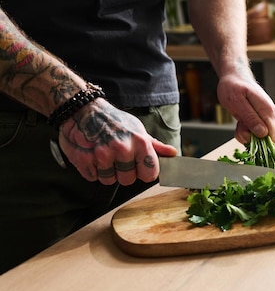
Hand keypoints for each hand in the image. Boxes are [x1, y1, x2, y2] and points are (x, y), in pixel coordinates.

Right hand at [57, 99, 177, 184]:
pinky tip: (92, 155)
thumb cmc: (114, 121)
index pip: (150, 174)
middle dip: (123, 173)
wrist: (84, 110)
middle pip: (128, 180)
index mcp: (140, 142)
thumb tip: (173, 154)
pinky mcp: (84, 159)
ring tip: (104, 155)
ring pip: (109, 181)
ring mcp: (102, 155)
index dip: (144, 173)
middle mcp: (122, 149)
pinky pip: (93, 177)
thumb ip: (155, 146)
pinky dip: (92, 170)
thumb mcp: (138, 130)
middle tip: (117, 157)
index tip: (139, 167)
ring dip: (106, 172)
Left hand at [216, 72, 274, 143]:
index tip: (247, 137)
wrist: (234, 76)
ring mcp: (264, 117)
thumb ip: (250, 118)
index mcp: (267, 111)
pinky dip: (244, 130)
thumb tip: (262, 133)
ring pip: (257, 136)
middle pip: (264, 138)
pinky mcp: (259, 119)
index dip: (260, 143)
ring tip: (239, 121)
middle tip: (240, 125)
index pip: (272, 136)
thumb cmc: (234, 86)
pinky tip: (240, 122)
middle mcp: (269, 115)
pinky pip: (253, 131)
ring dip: (245, 133)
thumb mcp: (237, 102)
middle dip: (249, 137)